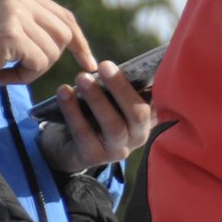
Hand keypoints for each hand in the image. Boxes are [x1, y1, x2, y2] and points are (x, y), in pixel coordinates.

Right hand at [0, 0, 93, 92]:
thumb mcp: (3, 25)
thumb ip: (32, 23)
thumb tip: (72, 37)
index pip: (64, 16)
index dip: (79, 41)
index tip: (88, 62)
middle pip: (64, 33)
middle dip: (51, 59)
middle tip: (23, 70)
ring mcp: (15, 13)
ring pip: (53, 50)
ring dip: (33, 70)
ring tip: (6, 72)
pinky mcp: (11, 34)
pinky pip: (39, 63)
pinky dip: (24, 77)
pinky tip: (0, 76)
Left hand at [36, 61, 153, 172]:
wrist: (70, 147)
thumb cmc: (97, 115)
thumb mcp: (115, 102)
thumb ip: (123, 89)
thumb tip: (125, 64)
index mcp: (149, 119)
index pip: (157, 101)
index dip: (154, 84)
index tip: (141, 64)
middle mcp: (139, 137)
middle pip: (137, 113)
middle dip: (121, 88)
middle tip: (105, 65)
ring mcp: (118, 150)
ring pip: (113, 125)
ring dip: (97, 99)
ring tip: (82, 77)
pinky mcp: (94, 157)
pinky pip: (84, 133)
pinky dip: (72, 111)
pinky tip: (63, 93)